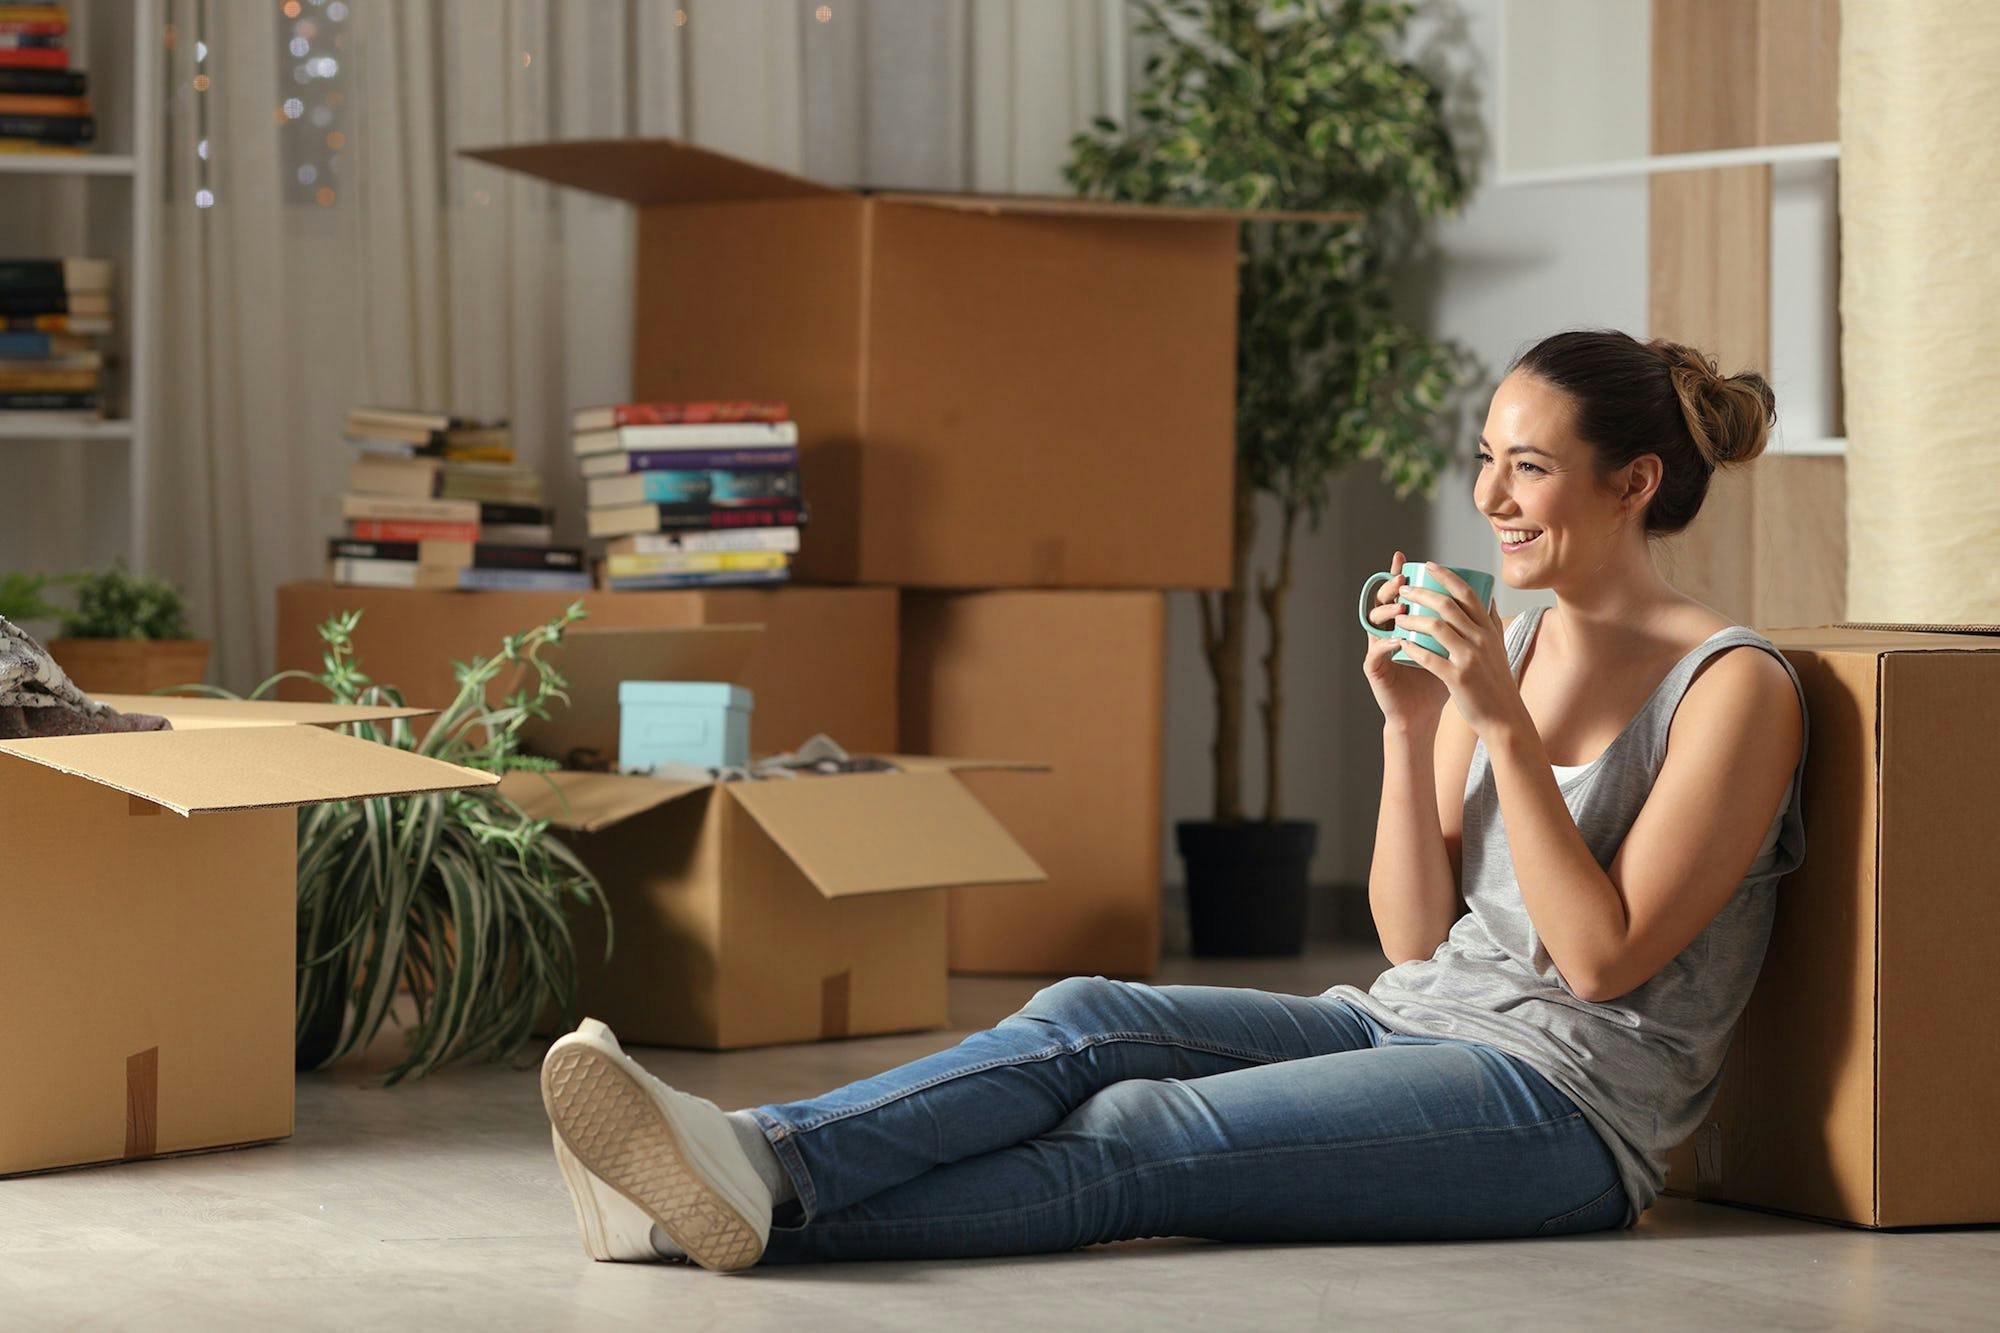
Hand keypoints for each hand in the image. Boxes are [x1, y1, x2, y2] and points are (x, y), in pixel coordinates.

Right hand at [1362, 548, 1448, 730]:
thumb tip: (1488, 601)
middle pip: (1383, 601)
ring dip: (1387, 613)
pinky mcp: (1374, 669)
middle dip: (1391, 588)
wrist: (1423, 714)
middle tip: (1403, 580)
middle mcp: (1388, 631)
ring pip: (1374, 622)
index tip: (1408, 559)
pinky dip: (1386, 644)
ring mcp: (1378, 648)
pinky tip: (1398, 639)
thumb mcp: (1454, 649)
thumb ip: (1465, 626)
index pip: (1401, 593)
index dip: (1400, 574)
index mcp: (1405, 624)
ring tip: (1402, 609)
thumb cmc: (1439, 681)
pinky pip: (1376, 652)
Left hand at [1391, 563, 1525, 736]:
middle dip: (1421, 592)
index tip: (1429, 565)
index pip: (1467, 593)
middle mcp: (1481, 639)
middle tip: (1404, 588)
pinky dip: (1412, 648)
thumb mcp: (1500, 647)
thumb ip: (1492, 622)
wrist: (1504, 716)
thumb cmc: (1497, 681)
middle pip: (1448, 605)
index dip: (1447, 576)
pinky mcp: (1458, 678)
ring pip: (1435, 627)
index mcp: (1489, 629)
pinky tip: (1401, 643)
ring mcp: (1470, 657)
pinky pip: (1429, 657)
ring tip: (1397, 616)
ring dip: (1412, 618)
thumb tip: (1488, 598)